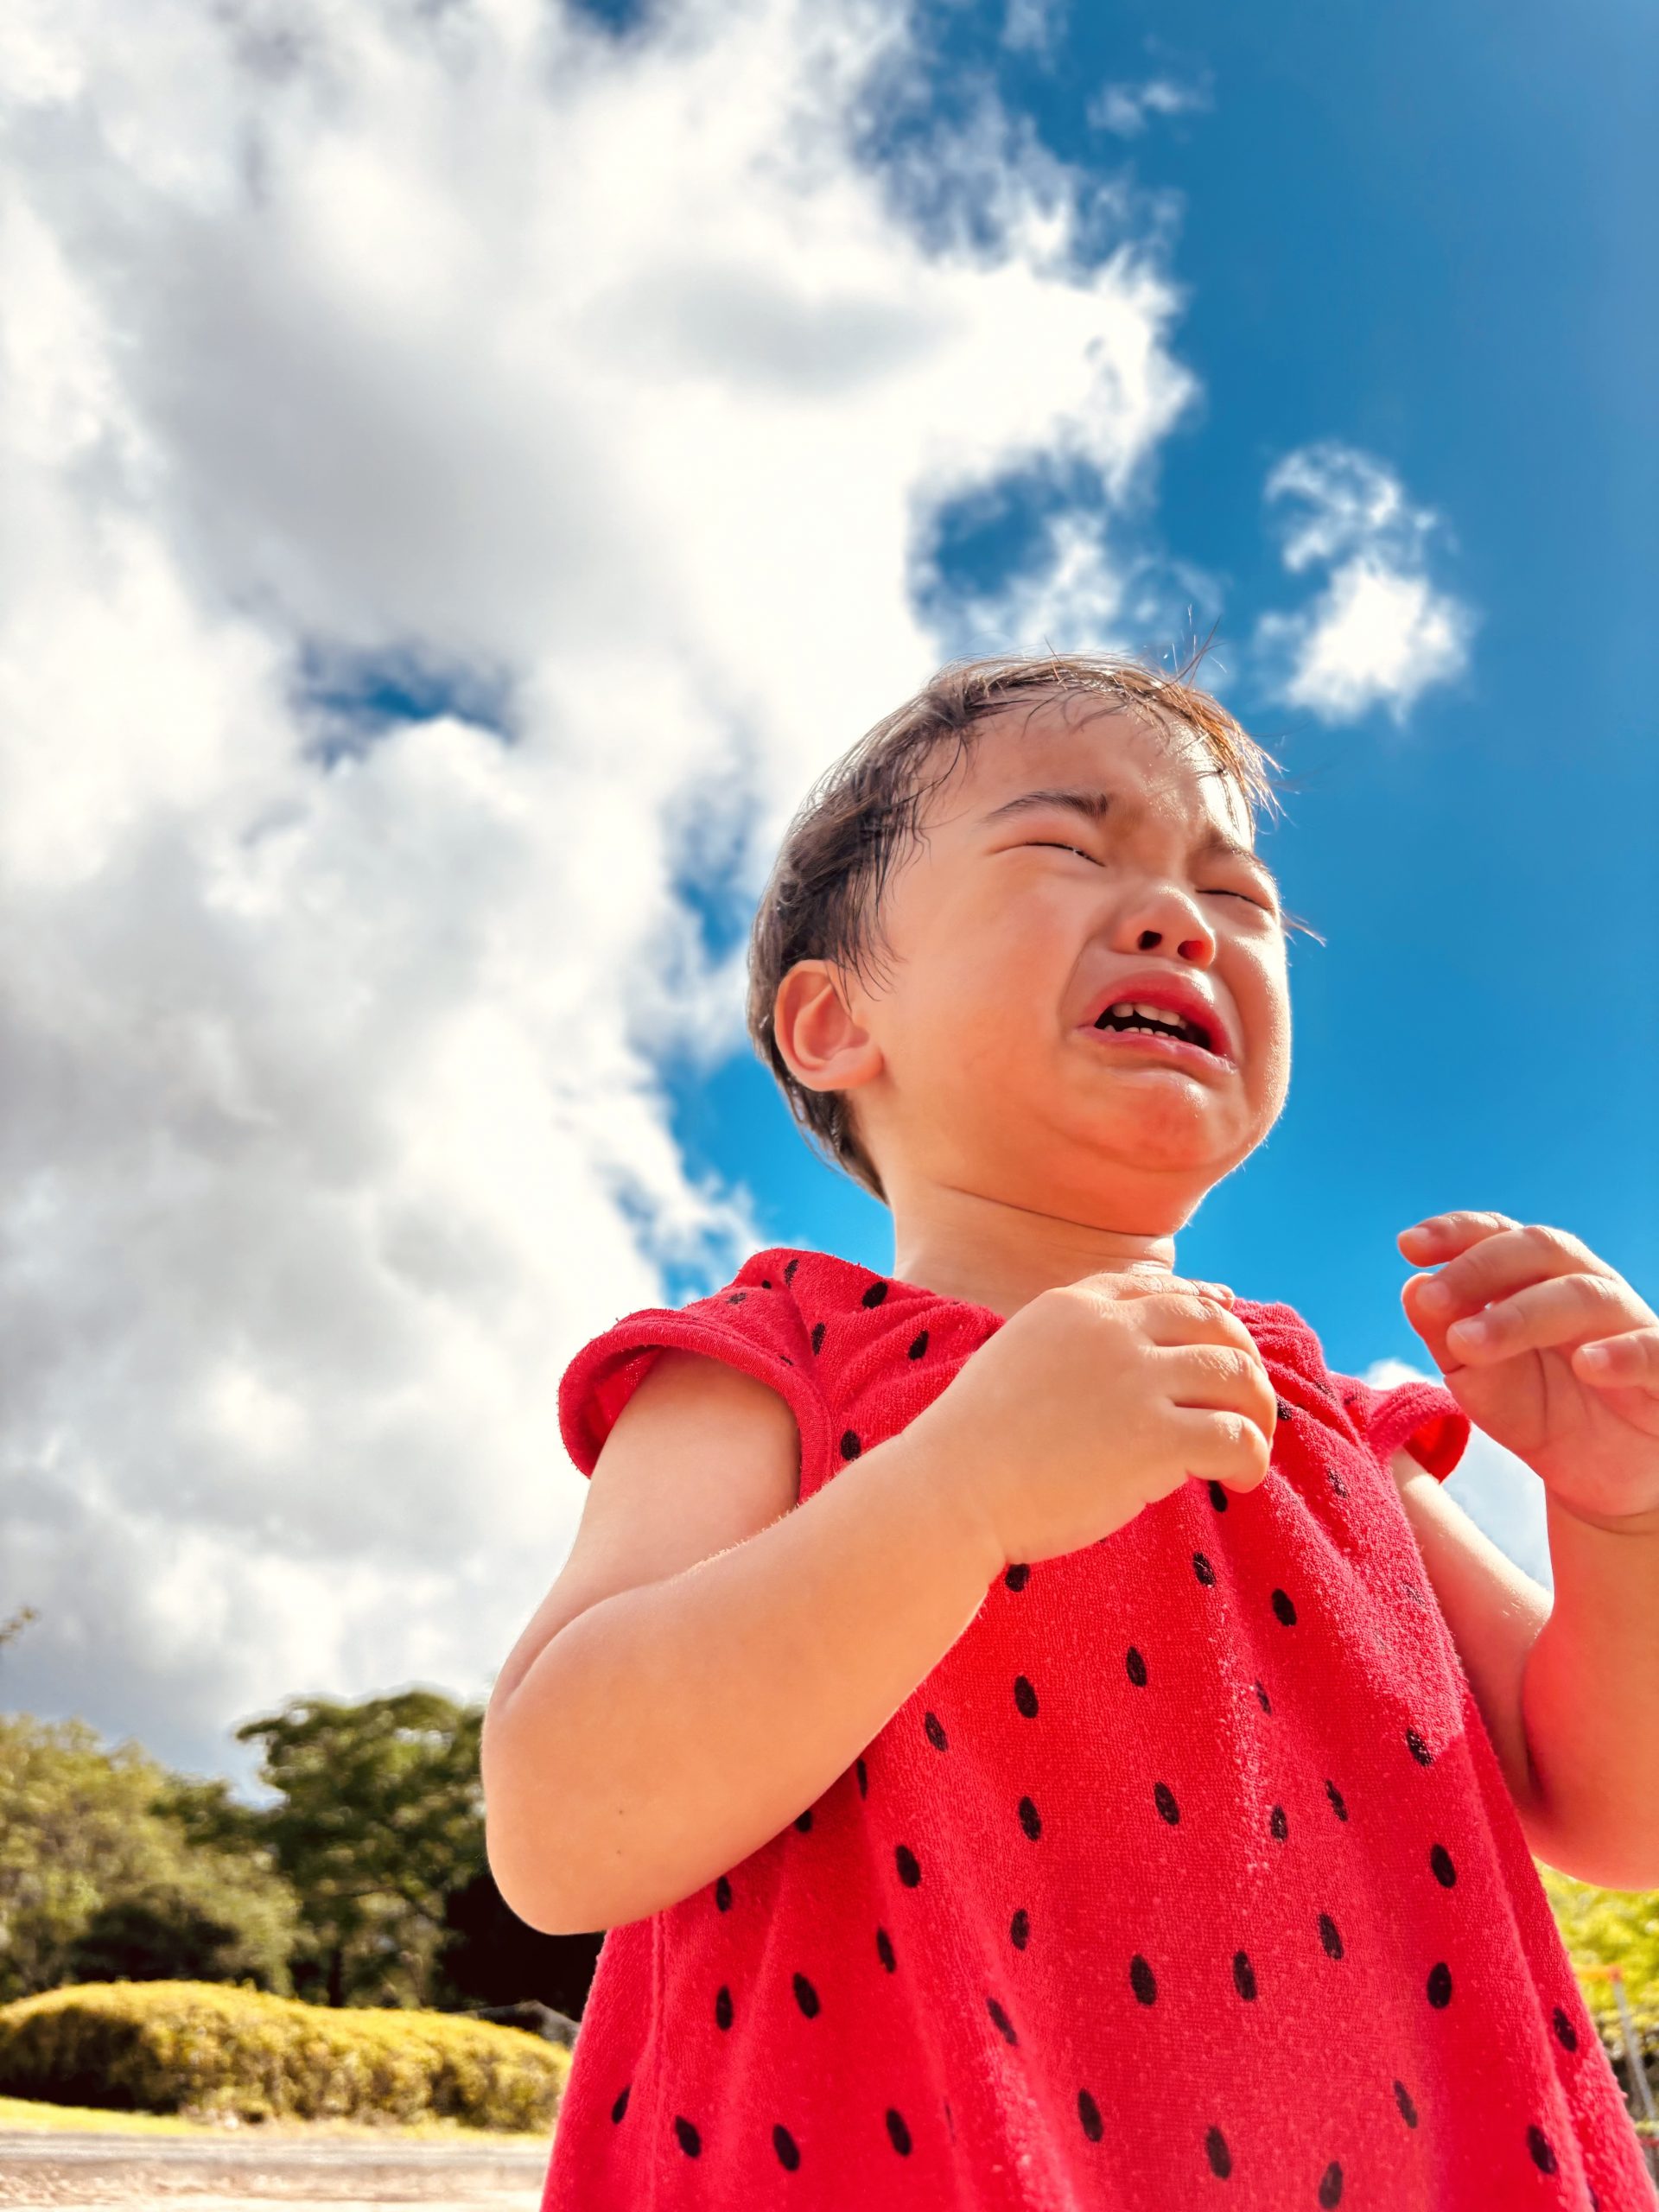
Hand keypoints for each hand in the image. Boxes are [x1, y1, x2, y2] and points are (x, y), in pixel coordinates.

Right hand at [911, 1271, 1273, 1572]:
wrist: (949, 1492)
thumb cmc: (973, 1445)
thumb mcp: (1018, 1359)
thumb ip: (1072, 1344)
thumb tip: (1127, 1355)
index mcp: (1074, 1306)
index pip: (1164, 1289)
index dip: (1208, 1308)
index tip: (1230, 1333)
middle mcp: (1111, 1330)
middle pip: (1216, 1324)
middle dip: (1244, 1362)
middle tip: (1248, 1406)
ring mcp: (1136, 1381)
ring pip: (1239, 1376)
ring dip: (1258, 1413)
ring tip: (1250, 1447)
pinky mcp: (1155, 1438)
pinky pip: (1236, 1436)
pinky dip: (1252, 1458)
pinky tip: (1239, 1480)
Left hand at [1399, 1211, 1658, 1532]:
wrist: (1601, 1478)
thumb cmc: (1539, 1410)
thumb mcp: (1479, 1380)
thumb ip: (1446, 1337)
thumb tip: (1413, 1288)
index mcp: (1537, 1279)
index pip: (1500, 1235)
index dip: (1458, 1232)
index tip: (1408, 1246)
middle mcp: (1586, 1288)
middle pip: (1541, 1250)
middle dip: (1480, 1269)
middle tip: (1433, 1301)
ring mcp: (1630, 1325)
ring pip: (1587, 1296)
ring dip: (1524, 1313)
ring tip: (1471, 1342)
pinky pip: (1654, 1351)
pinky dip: (1623, 1353)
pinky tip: (1588, 1365)